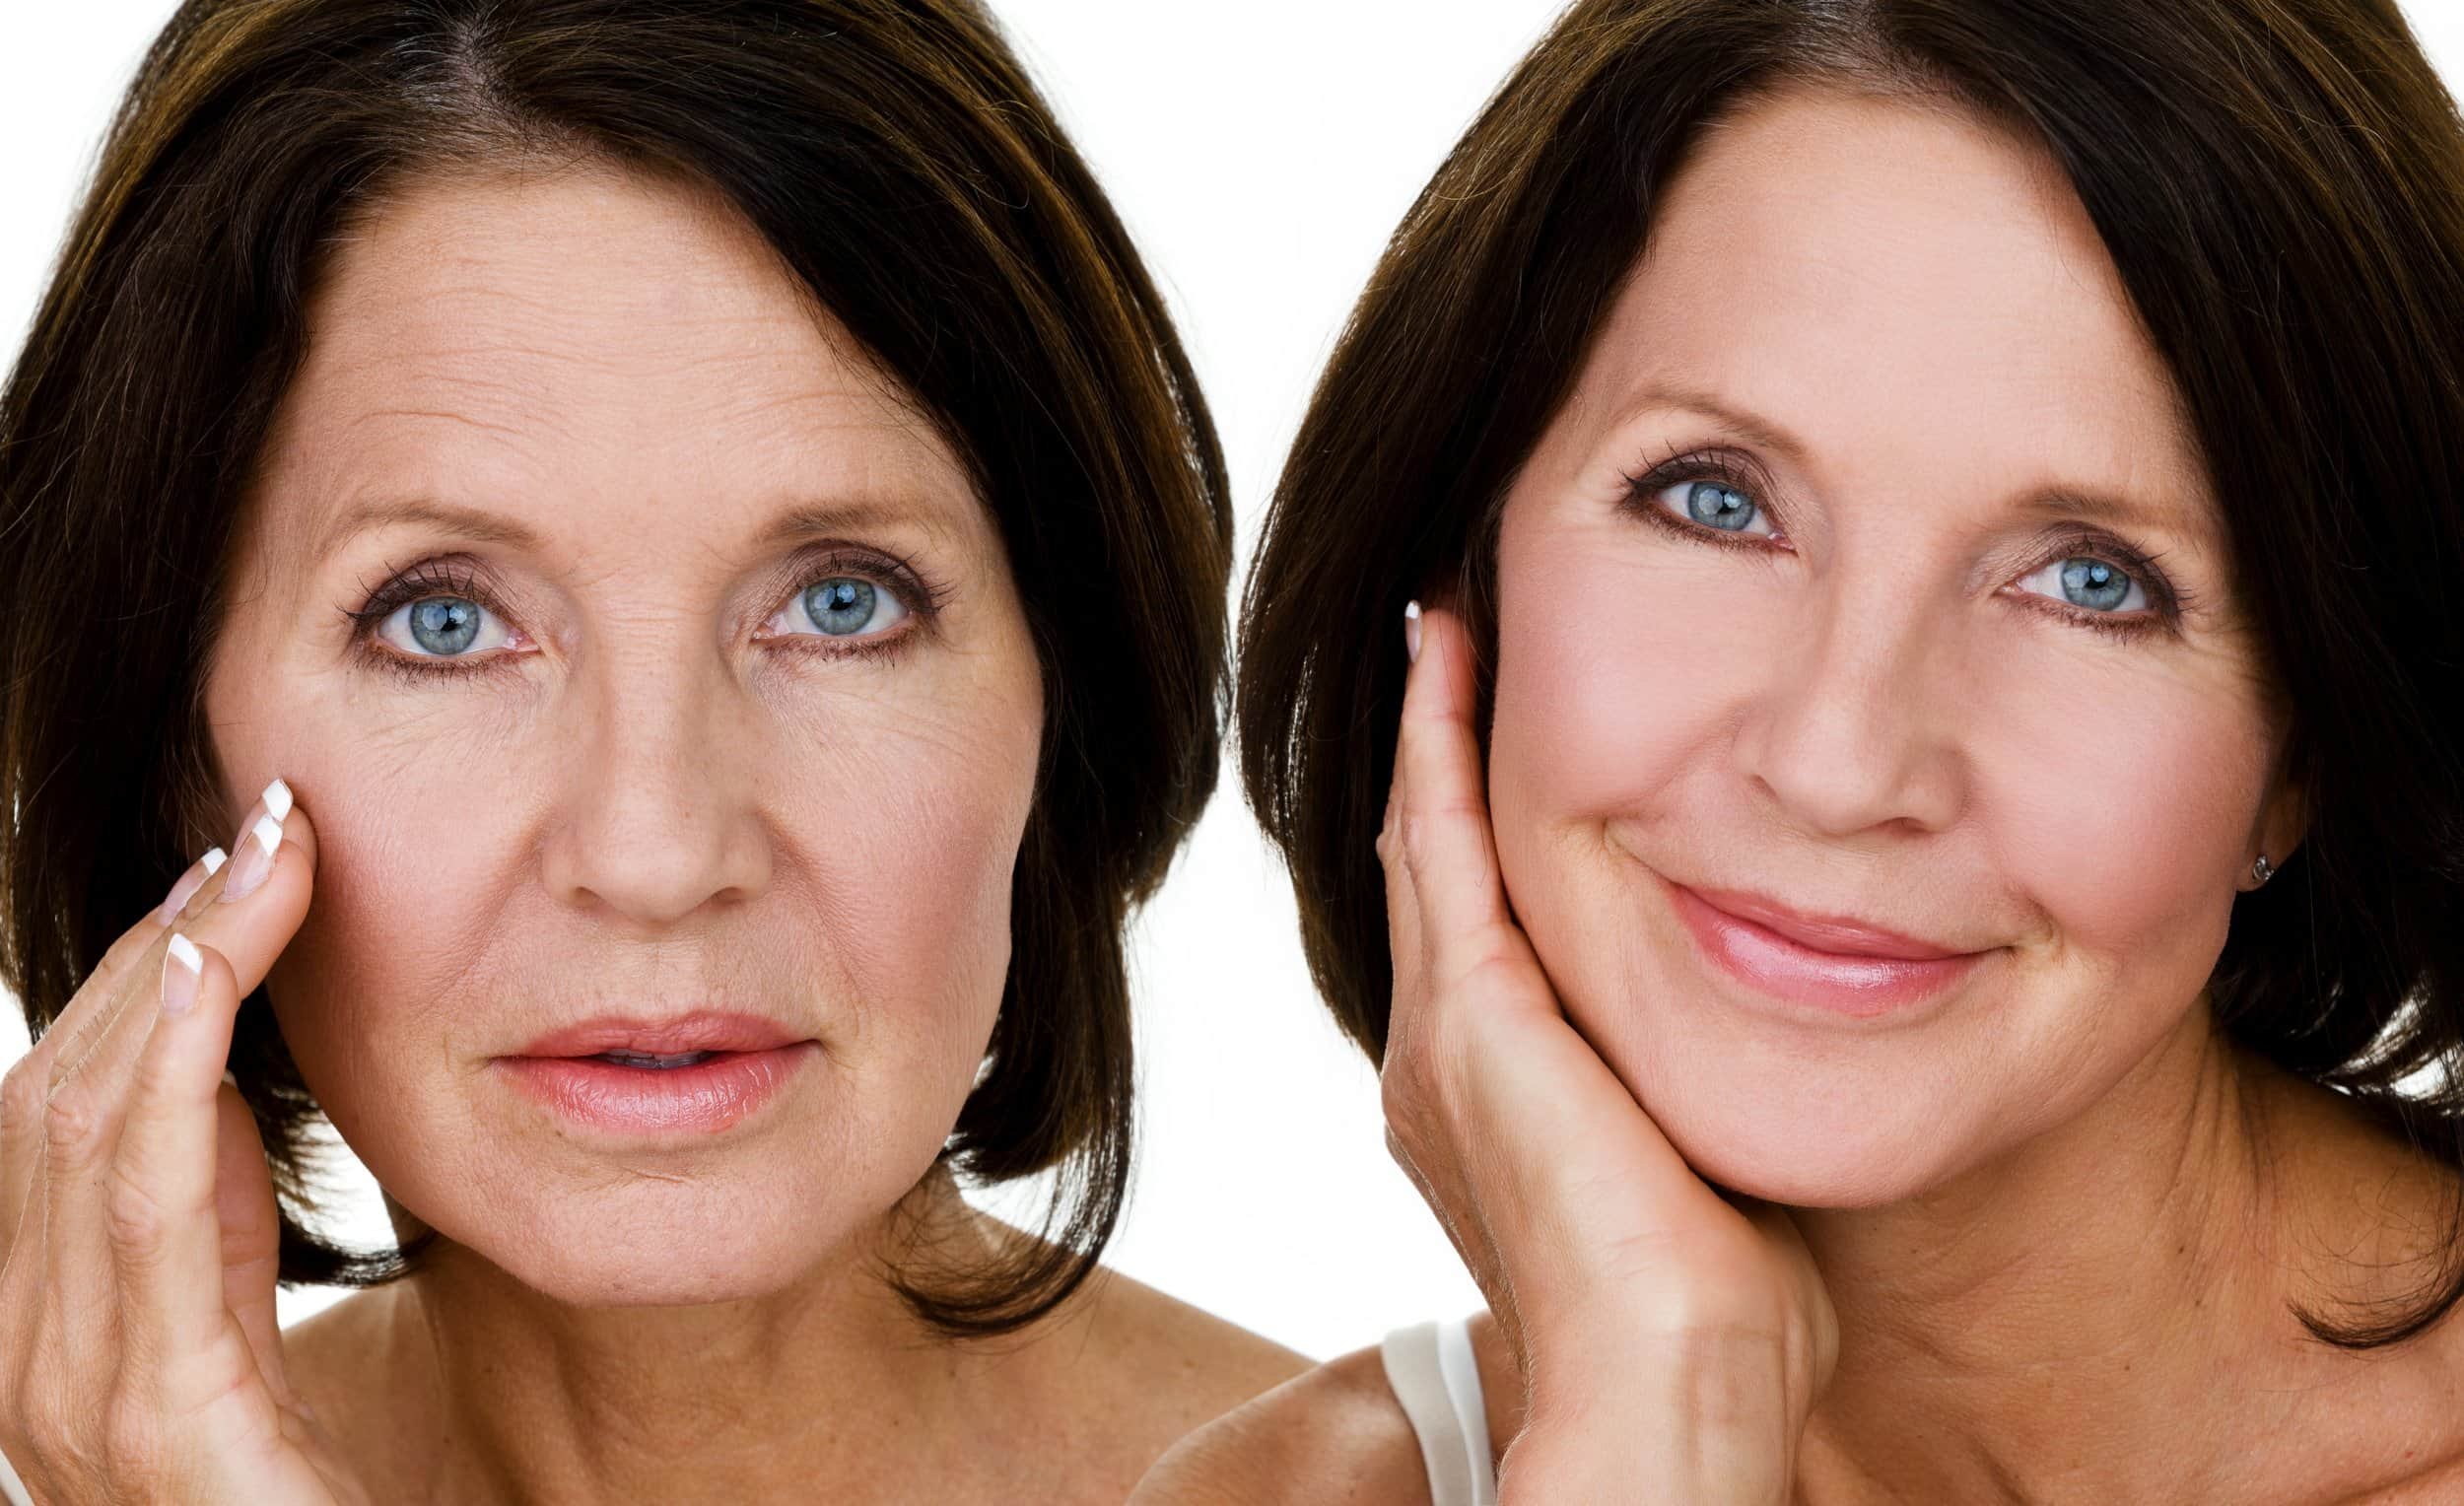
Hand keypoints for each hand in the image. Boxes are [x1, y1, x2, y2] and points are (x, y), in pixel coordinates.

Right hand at [0, 781, 365, 1504]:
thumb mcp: (243, 1321)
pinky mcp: (153, 1419)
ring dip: (175, 975)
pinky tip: (207, 976)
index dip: (139, 977)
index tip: (232, 867)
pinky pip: (138, 1211)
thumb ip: (205, 1221)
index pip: (63, 1111)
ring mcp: (68, 1396)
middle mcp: (30, 1359)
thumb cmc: (309, 1485)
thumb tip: (212, 1081)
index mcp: (49, 1329)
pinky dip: (162, 1073)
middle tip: (267, 829)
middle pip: (58, 1097)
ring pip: (80, 1126)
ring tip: (260, 864)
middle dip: (162, 949)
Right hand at [1375, 604, 1836, 1503]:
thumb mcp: (1705, 1157)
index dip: (1477, 825)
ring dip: (1432, 724)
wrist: (1673, 1375)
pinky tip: (1444, 653)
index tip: (1510, 737)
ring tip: (1444, 624)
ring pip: (1423, 835)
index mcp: (1487, 1096)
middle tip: (1454, 639)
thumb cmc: (1717, 1308)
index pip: (1473, 927)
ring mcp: (1441, 1031)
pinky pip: (1440, 837)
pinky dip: (1438, 738)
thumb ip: (1705, 1082)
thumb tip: (1789, 1036)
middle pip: (1430, 866)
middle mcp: (1440, 1055)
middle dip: (1441, 753)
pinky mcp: (1469, 1008)